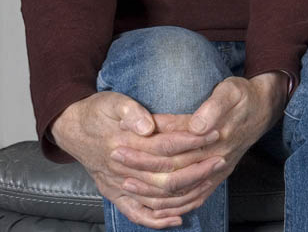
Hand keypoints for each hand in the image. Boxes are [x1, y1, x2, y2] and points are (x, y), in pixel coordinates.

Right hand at [50, 92, 220, 227]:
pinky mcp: (116, 194)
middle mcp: (122, 170)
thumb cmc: (97, 112)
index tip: (214, 134)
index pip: (166, 146)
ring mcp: (118, 185)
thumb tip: (147, 126)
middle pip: (166, 177)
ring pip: (157, 198)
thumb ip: (130, 112)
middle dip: (197, 169)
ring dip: (186, 193)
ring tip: (211, 180)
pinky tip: (178, 218)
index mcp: (124, 145)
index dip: (192, 141)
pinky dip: (157, 220)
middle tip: (221, 158)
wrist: (72, 128)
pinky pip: (137, 214)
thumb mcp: (112, 102)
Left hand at [110, 73, 286, 214]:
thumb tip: (195, 126)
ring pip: (180, 191)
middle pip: (171, 172)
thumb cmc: (244, 96)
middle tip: (115, 159)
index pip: (173, 149)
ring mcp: (217, 171)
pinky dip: (174, 206)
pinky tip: (155, 207)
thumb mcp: (231, 91)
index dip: (145, 150)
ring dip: (151, 191)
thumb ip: (213, 108)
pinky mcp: (218, 176)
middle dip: (140, 168)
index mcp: (214, 138)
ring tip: (126, 184)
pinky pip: (194, 198)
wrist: (265, 108)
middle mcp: (215, 159)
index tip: (122, 144)